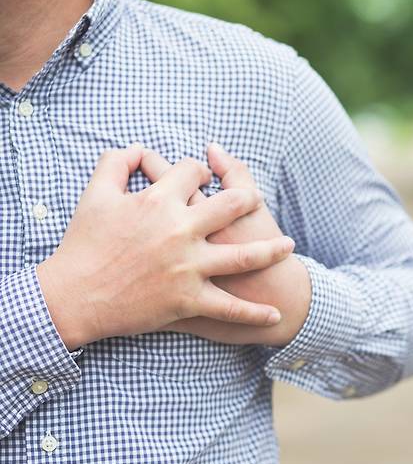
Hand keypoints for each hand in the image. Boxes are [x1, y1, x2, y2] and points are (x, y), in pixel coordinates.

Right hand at [38, 144, 294, 349]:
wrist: (72, 296)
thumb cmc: (83, 243)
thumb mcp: (94, 193)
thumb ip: (115, 162)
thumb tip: (137, 148)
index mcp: (160, 200)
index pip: (194, 171)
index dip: (199, 170)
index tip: (201, 176)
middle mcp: (181, 230)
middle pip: (232, 204)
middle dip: (248, 198)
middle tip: (256, 201)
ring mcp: (189, 266)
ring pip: (244, 255)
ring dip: (271, 250)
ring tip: (289, 245)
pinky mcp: (188, 299)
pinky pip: (230, 308)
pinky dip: (254, 314)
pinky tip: (275, 315)